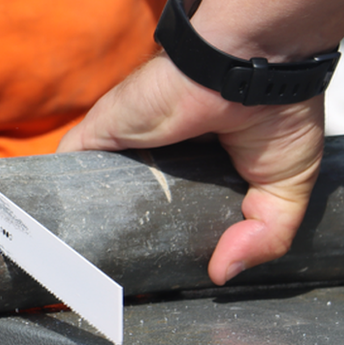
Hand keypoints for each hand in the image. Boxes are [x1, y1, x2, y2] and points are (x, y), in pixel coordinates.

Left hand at [58, 53, 324, 284]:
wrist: (254, 62)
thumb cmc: (280, 109)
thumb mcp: (286, 187)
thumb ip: (264, 235)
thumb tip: (222, 274)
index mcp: (201, 166)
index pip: (174, 211)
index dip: (169, 243)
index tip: (164, 277)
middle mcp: (161, 153)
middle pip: (132, 205)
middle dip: (126, 241)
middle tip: (129, 283)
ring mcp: (128, 143)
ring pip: (97, 192)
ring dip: (91, 226)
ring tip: (85, 275)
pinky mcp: (103, 132)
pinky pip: (68, 170)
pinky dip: (61, 202)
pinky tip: (57, 241)